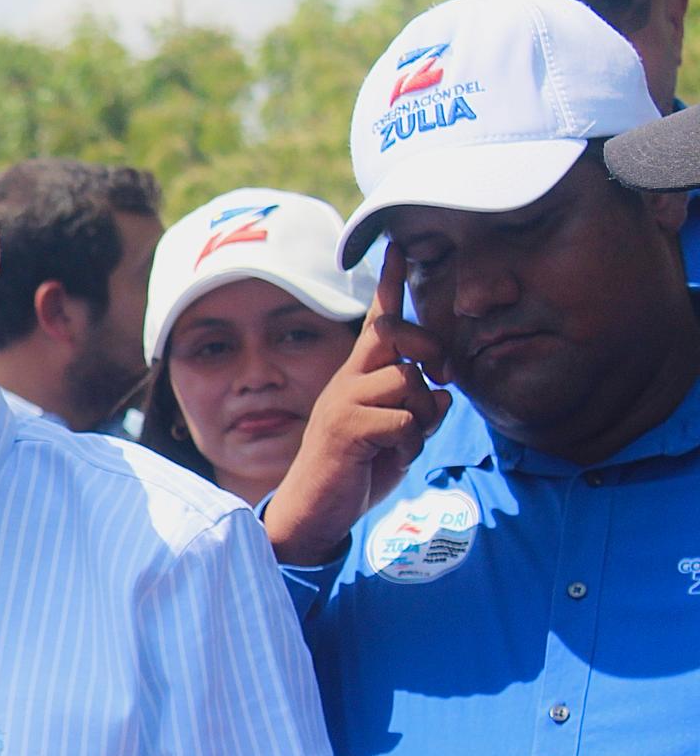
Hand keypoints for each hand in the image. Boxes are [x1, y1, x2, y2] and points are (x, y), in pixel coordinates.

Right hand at [262, 243, 452, 565]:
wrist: (314, 508)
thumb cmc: (357, 468)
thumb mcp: (396, 431)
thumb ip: (417, 405)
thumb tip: (442, 392)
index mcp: (358, 376)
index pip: (377, 322)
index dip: (390, 283)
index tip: (398, 246)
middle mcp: (347, 380)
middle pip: (396, 334)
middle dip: (429, 349)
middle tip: (442, 375)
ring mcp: (344, 401)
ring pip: (410, 382)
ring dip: (424, 417)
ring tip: (404, 442)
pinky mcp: (348, 427)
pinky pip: (406, 419)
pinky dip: (412, 442)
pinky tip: (392, 456)